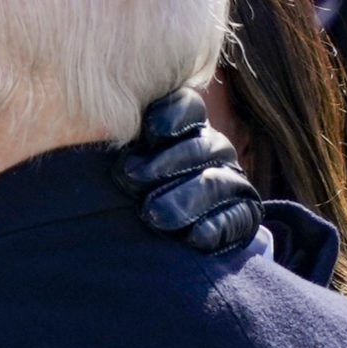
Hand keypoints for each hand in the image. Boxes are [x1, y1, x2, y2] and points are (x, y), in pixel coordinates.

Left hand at [117, 90, 262, 251]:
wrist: (162, 239)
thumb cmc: (131, 191)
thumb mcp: (126, 164)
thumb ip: (124, 150)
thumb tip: (103, 143)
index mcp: (187, 127)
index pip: (188, 108)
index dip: (172, 115)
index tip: (148, 131)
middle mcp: (213, 150)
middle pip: (200, 146)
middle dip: (166, 162)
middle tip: (131, 177)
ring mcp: (231, 182)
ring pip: (216, 183)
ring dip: (185, 198)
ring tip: (152, 214)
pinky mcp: (243, 216)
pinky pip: (237, 218)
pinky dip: (215, 227)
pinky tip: (194, 236)